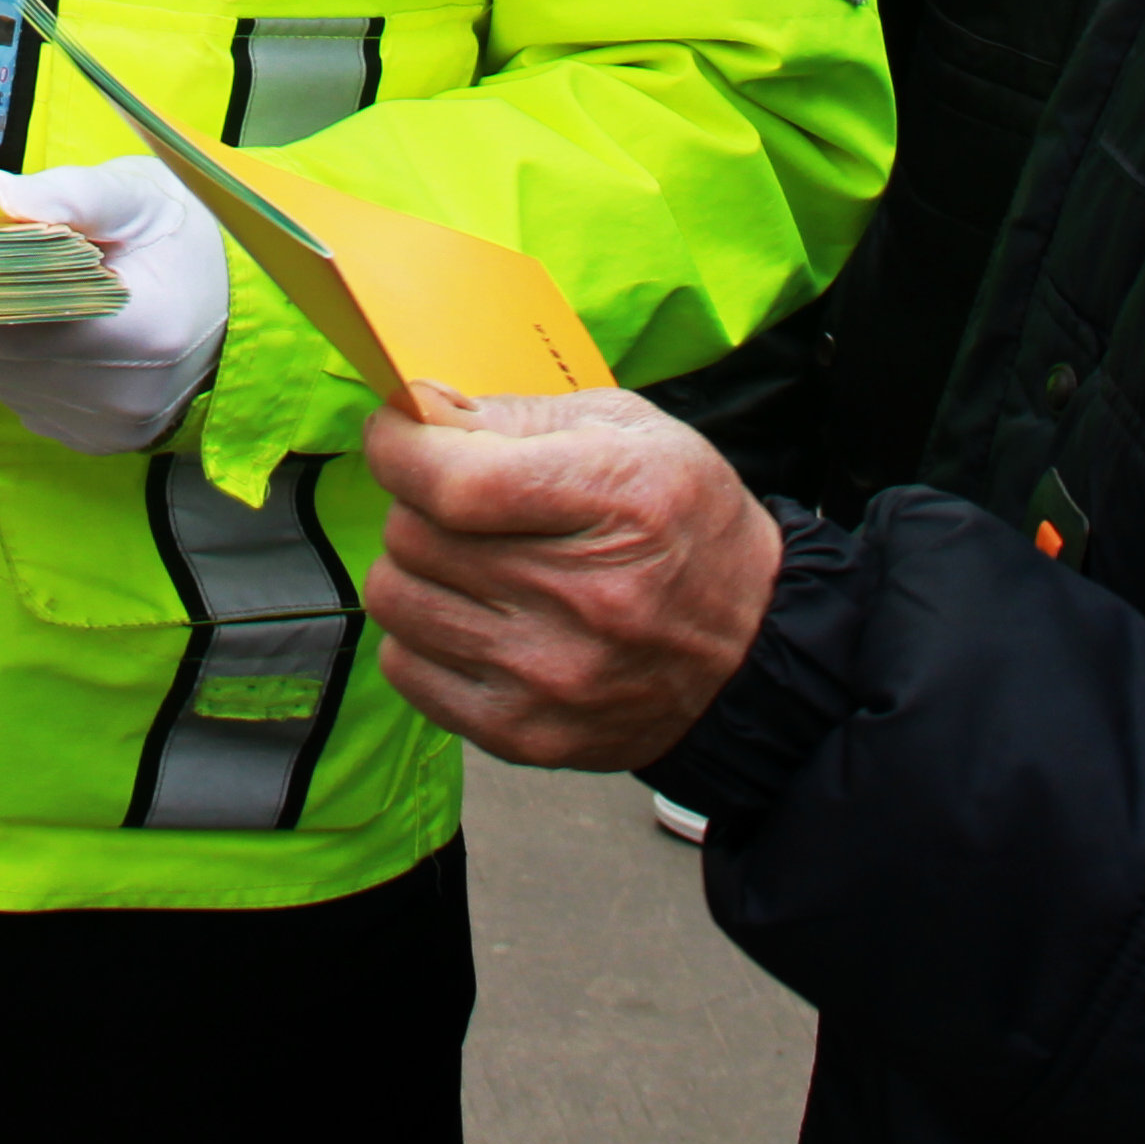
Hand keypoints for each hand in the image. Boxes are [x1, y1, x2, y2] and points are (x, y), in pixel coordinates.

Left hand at [0, 156, 225, 453]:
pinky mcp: (86, 437)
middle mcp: (114, 392)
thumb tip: (3, 193)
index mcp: (139, 328)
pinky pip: (7, 390)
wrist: (250, 312)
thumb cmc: (192, 237)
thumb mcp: (149, 191)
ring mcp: (100, 424)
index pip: (6, 317)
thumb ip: (79, 193)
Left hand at [360, 388, 781, 772]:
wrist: (749, 653)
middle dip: (418, 500)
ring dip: (416, 567)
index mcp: (617, 500)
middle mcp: (583, 597)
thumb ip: (518, 415)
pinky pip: (405, 668)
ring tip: (468, 561)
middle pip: (415, 535)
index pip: (455, 483)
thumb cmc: (684, 523)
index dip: (400, 449)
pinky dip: (421, 633)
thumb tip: (418, 410)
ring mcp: (550, 676)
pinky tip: (472, 617)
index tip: (395, 432)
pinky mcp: (524, 734)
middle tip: (458, 500)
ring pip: (397, 598)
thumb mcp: (629, 432)